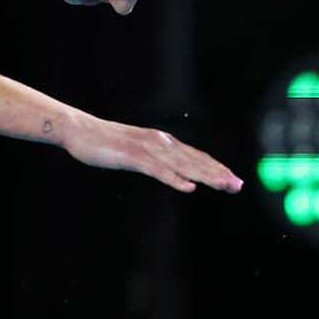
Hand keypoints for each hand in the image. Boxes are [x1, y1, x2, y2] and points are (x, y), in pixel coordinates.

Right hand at [61, 112, 242, 192]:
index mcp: (161, 141)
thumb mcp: (135, 150)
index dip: (216, 167)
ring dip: (205, 176)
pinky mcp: (133, 157)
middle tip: (238, 186)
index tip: (233, 179)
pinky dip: (174, 179)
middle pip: (194, 160)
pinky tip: (188, 187)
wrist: (80, 130)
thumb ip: (154, 159)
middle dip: (218, 173)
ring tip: (223, 185)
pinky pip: (158, 170)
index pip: (195, 156)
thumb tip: (170, 169)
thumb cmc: (104, 142)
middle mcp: (159, 142)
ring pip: (182, 165)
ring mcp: (147, 149)